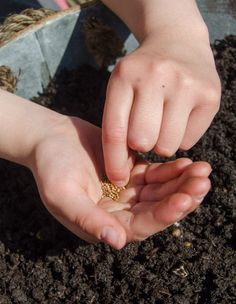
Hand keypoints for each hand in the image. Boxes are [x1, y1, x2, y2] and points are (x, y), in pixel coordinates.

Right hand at [30, 117, 210, 248]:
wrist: (50, 138)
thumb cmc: (50, 167)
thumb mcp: (63, 194)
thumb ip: (88, 219)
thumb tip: (116, 242)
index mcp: (104, 223)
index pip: (140, 226)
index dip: (163, 215)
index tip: (184, 200)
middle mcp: (119, 212)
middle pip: (157, 210)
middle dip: (182, 198)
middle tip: (203, 183)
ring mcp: (128, 192)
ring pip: (161, 192)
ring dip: (182, 183)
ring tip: (202, 170)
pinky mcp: (132, 174)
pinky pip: (157, 175)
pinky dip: (172, 171)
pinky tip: (187, 163)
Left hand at [102, 29, 220, 185]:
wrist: (178, 42)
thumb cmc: (144, 75)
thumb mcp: (122, 88)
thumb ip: (118, 125)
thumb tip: (121, 174)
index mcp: (125, 76)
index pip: (115, 131)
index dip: (114, 161)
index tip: (116, 179)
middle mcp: (156, 76)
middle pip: (142, 141)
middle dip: (141, 144)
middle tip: (145, 131)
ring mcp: (186, 84)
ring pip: (167, 146)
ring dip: (162, 143)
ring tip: (163, 123)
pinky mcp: (209, 95)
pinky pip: (188, 141)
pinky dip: (181, 137)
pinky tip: (180, 116)